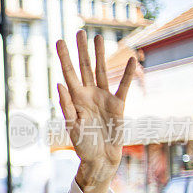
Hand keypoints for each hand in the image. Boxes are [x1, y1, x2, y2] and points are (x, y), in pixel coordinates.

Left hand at [55, 31, 135, 192]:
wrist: (100, 160)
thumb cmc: (82, 146)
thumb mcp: (71, 126)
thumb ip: (66, 105)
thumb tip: (59, 84)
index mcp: (74, 99)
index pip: (68, 74)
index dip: (64, 58)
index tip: (59, 41)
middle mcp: (88, 95)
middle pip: (85, 68)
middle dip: (81, 51)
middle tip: (79, 32)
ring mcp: (104, 98)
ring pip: (102, 72)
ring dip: (101, 55)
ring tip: (99, 38)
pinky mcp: (119, 106)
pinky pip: (124, 86)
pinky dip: (129, 74)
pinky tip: (132, 60)